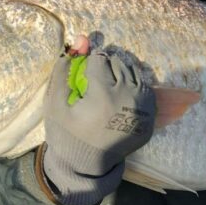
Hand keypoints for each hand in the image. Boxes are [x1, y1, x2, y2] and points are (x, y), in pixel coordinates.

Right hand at [41, 47, 155, 204]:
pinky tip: (119, 98)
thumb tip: (82, 38)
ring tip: (107, 90)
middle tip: (95, 85)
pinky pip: (145, 90)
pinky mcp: (150, 119)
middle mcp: (128, 100)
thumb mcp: (55, 102)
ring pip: (134, 74)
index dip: (88, 66)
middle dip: (105, 69)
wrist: (85, 166)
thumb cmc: (66, 134)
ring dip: (120, 76)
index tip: (83, 80)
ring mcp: (143, 110)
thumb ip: (65, 68)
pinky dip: (133, 88)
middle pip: (119, 64)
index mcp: (104, 96)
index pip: (99, 60)